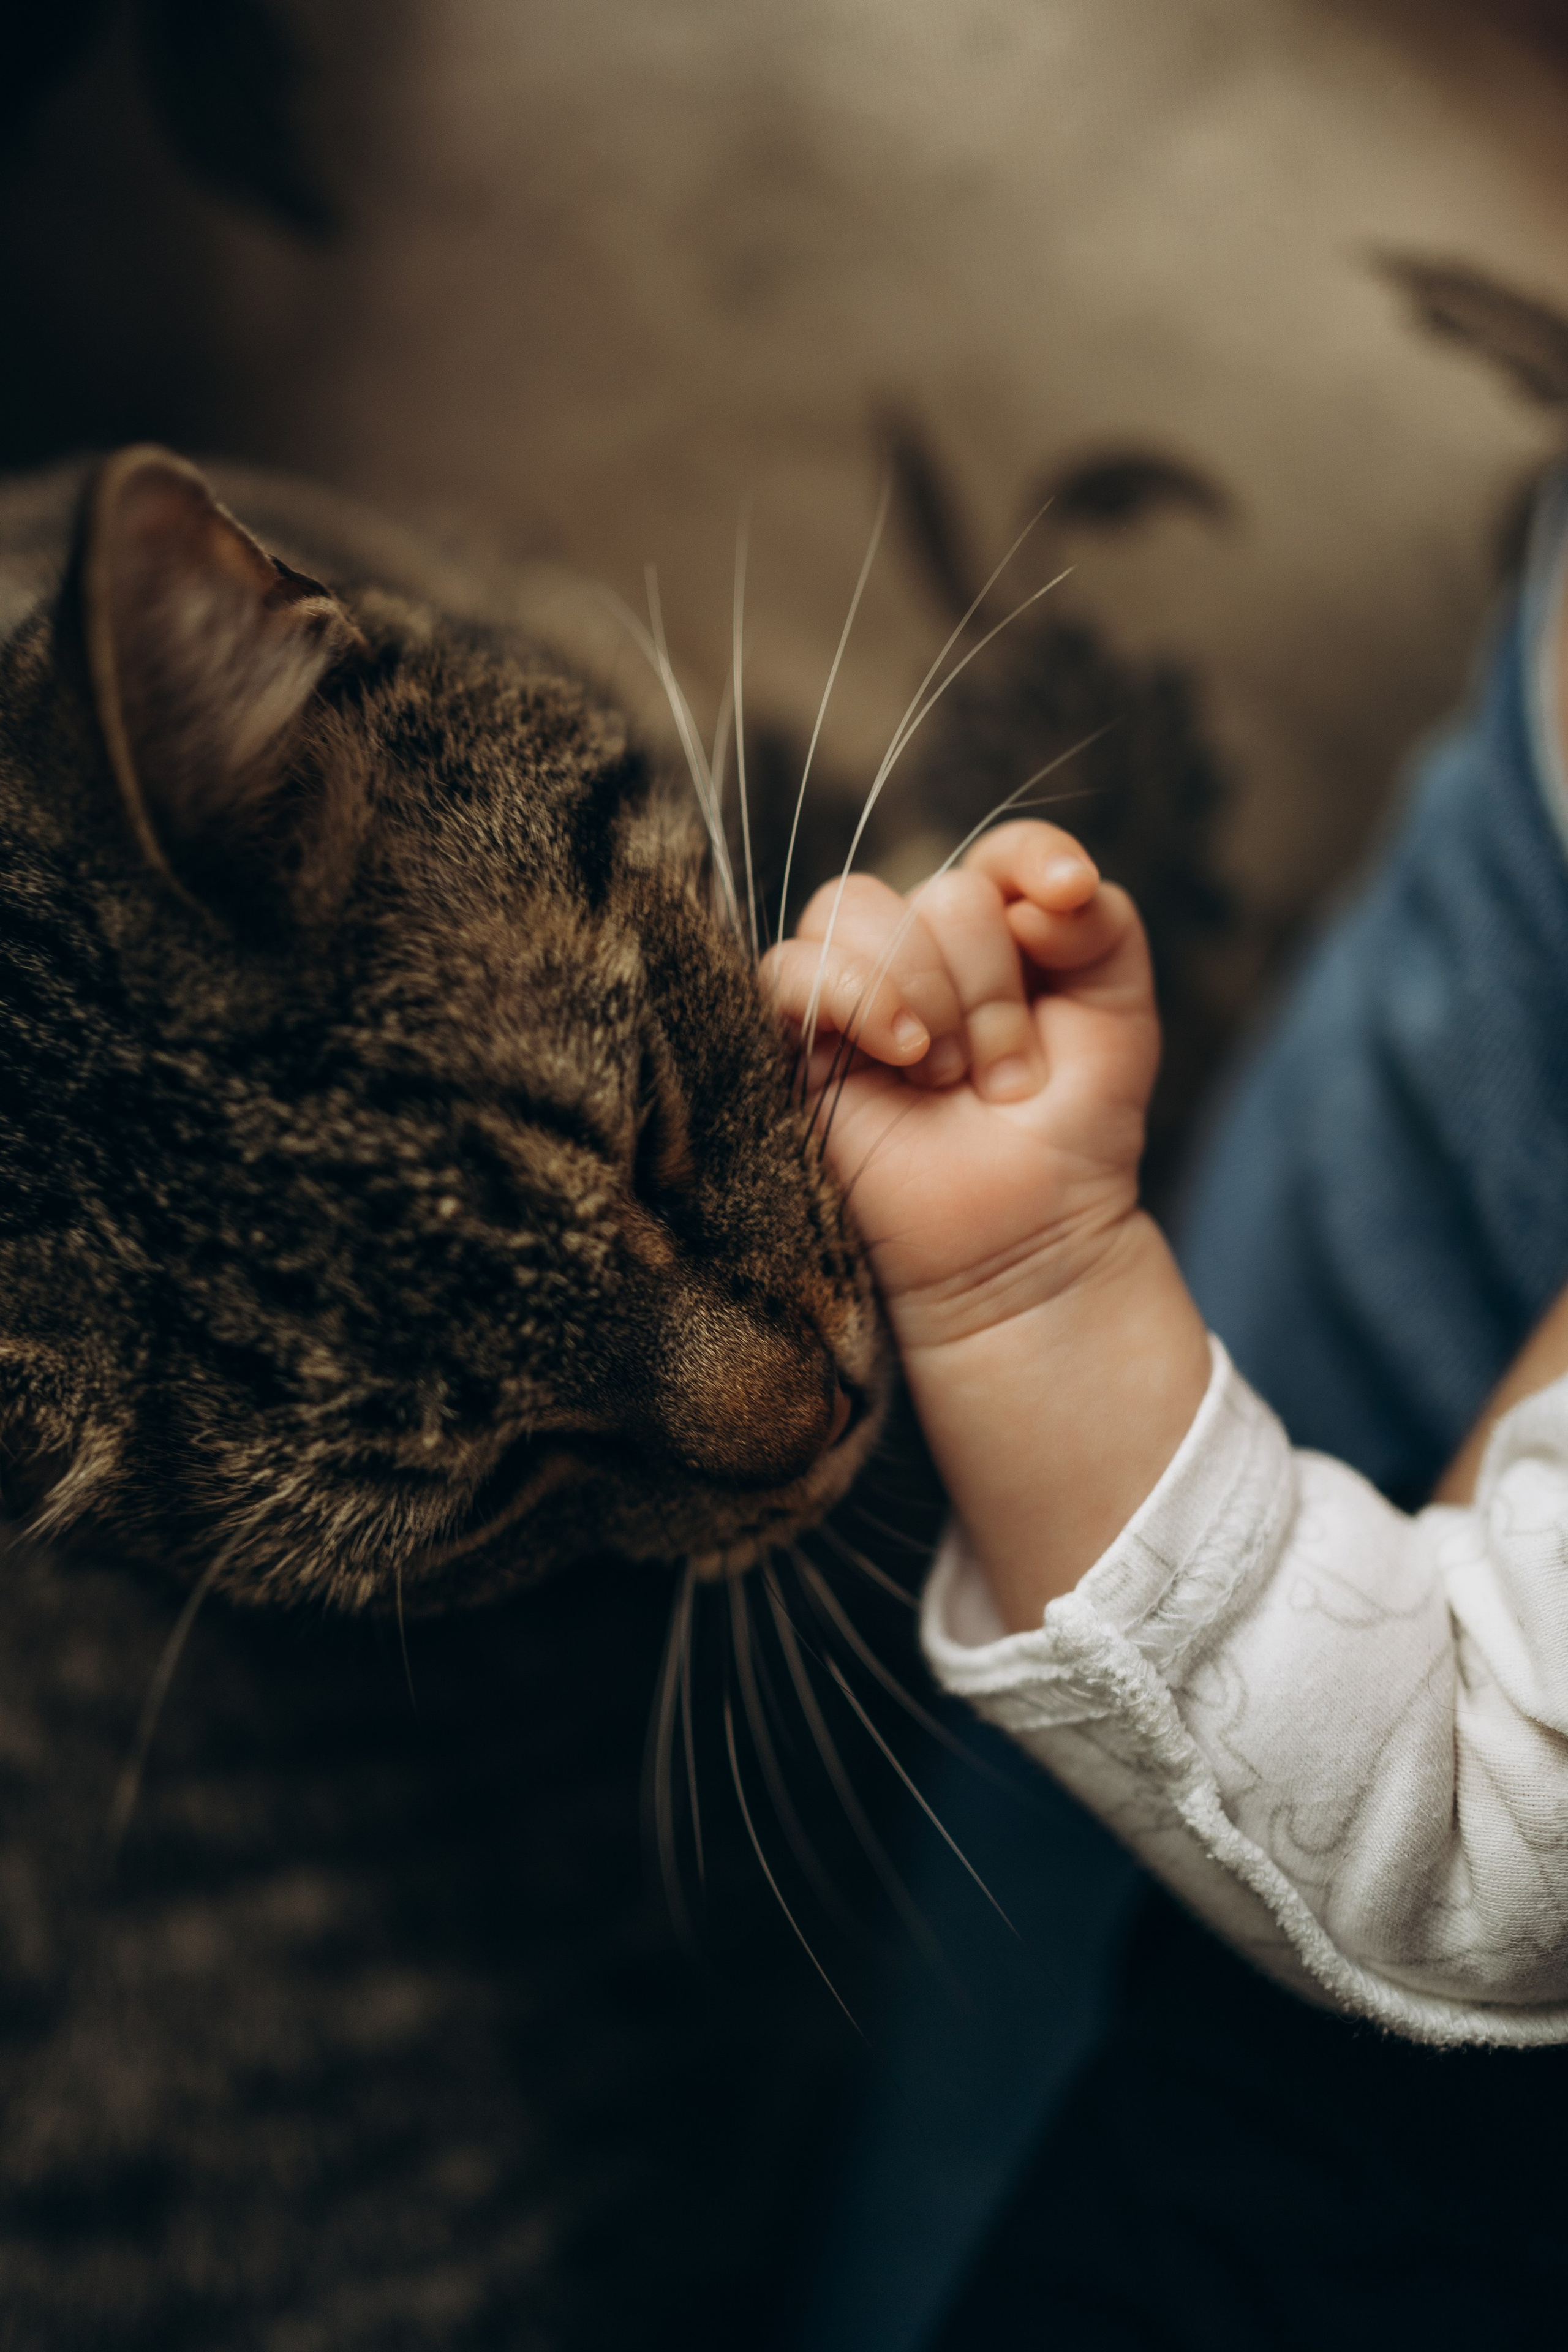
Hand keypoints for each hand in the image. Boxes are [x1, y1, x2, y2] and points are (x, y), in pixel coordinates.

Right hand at [761, 821, 1159, 1349]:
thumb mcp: (1120, 1018)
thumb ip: (1103, 927)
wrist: (1027, 1240)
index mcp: (998, 934)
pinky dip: (855, 995)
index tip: (1068, 896)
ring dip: (926, 992)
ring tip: (951, 1076)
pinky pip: (789, 968)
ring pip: (857, 908)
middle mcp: (920, 948)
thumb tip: (1039, 895)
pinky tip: (904, 1053)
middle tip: (1009, 1078)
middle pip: (944, 893)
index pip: (1001, 853)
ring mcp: (853, 991)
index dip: (1033, 858)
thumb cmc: (1070, 1132)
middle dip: (993, 989)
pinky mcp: (793, 1040)